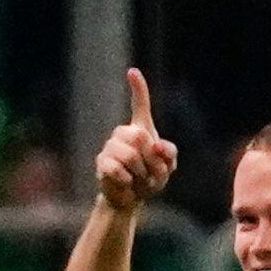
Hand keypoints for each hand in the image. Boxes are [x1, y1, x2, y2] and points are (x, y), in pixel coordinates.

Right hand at [95, 68, 178, 210]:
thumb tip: (156, 145)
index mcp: (140, 130)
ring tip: (140, 180)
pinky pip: (118, 170)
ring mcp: (110, 146)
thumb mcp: (168, 167)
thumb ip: (169, 153)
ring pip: (130, 156)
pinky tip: (127, 184)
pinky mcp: (101, 162)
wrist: (131, 199)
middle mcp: (123, 133)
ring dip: (142, 174)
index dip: (138, 88)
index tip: (132, 72)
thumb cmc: (150, 179)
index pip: (139, 105)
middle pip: (140, 137)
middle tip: (152, 174)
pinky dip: (128, 181)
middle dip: (152, 160)